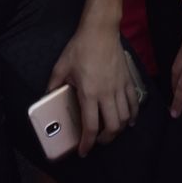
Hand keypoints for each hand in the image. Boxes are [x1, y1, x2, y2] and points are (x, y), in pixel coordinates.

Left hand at [48, 24, 138, 156]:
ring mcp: (120, 88)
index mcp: (89, 93)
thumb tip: (47, 96)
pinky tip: (129, 120)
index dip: (87, 143)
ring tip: (110, 131)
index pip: (91, 127)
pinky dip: (133, 115)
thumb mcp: (61, 66)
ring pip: (125, 118)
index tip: (83, 151)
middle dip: (105, 140)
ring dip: (118, 129)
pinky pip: (134, 103)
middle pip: (112, 127)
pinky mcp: (129, 81)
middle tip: (97, 141)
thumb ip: (54, 84)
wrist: (101, 30)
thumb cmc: (81, 47)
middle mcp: (107, 94)